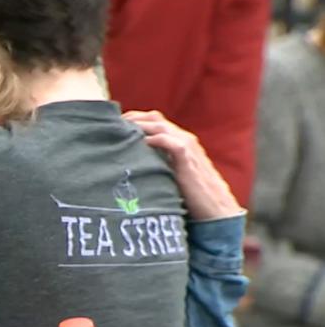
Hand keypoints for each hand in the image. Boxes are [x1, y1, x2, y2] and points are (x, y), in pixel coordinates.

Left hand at [122, 110, 243, 219]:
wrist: (215, 208)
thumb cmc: (190, 193)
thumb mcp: (170, 172)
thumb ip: (156, 162)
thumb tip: (129, 162)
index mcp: (179, 139)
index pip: (154, 120)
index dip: (134, 118)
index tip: (115, 124)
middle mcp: (184, 139)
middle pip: (155, 118)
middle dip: (132, 118)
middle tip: (112, 124)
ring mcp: (188, 148)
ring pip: (162, 126)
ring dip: (140, 126)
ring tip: (122, 130)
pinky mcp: (189, 161)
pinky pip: (173, 143)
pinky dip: (156, 140)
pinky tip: (141, 143)